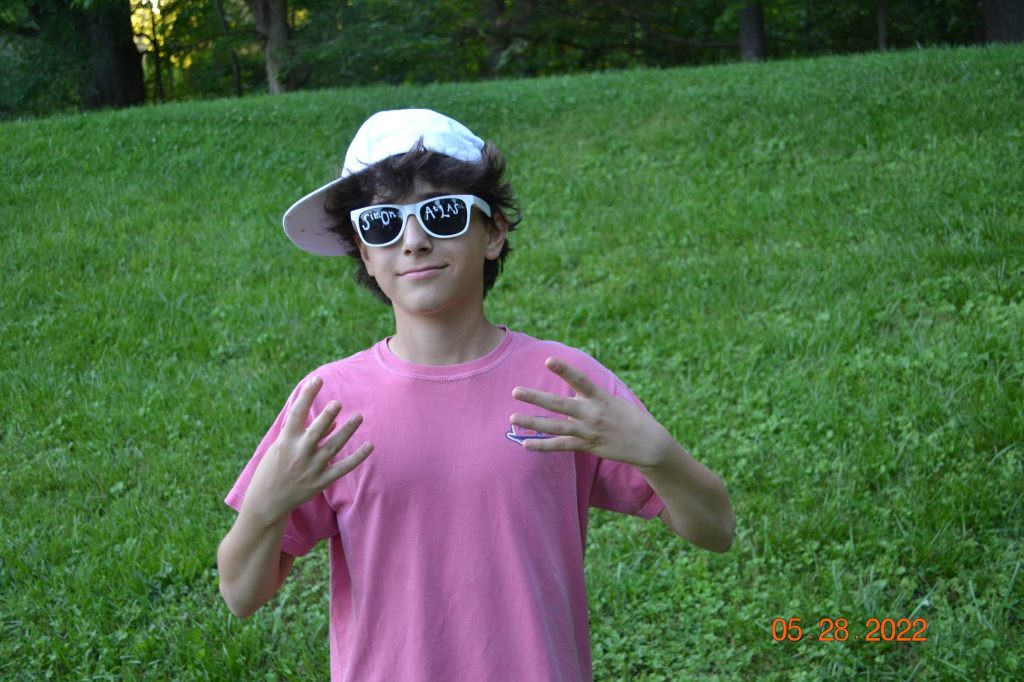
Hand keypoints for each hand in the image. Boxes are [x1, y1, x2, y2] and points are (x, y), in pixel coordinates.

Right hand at [244, 376, 372, 523]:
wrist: (266, 502)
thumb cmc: (272, 469)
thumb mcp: (281, 447)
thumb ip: (304, 433)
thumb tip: (333, 421)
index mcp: (285, 441)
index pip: (297, 413)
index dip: (307, 394)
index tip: (317, 379)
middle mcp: (299, 453)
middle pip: (316, 430)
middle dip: (327, 416)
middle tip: (338, 402)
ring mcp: (311, 467)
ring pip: (333, 446)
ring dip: (347, 431)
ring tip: (359, 417)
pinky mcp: (321, 481)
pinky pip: (343, 467)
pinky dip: (357, 457)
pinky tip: (369, 446)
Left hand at [510, 357, 671, 467]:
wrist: (648, 443)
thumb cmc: (630, 417)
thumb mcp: (614, 399)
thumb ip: (591, 395)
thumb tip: (573, 388)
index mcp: (600, 397)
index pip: (580, 380)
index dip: (564, 370)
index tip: (548, 360)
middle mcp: (592, 414)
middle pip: (559, 404)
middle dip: (536, 398)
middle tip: (515, 391)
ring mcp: (588, 431)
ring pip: (554, 427)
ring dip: (532, 423)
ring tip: (513, 418)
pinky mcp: (587, 446)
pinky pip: (561, 446)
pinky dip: (542, 446)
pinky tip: (525, 444)